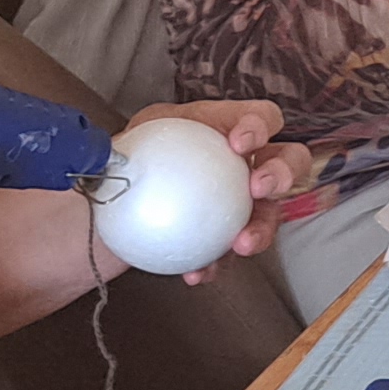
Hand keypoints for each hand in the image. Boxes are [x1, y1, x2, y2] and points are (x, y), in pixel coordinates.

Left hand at [125, 100, 321, 268]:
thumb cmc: (125, 165)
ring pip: (271, 212)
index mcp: (224, 127)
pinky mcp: (229, 236)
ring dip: (262, 229)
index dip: (259, 125)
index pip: (261, 117)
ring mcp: (242, 202)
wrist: (115, 210)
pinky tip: (198, 272)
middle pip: (288, 160)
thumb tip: (100, 153)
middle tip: (259, 188)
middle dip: (282, 172)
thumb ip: (118, 146)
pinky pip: (233, 252)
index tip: (239, 144)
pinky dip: (219, 263)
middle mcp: (245, 163)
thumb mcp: (120, 145)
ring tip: (241, 245)